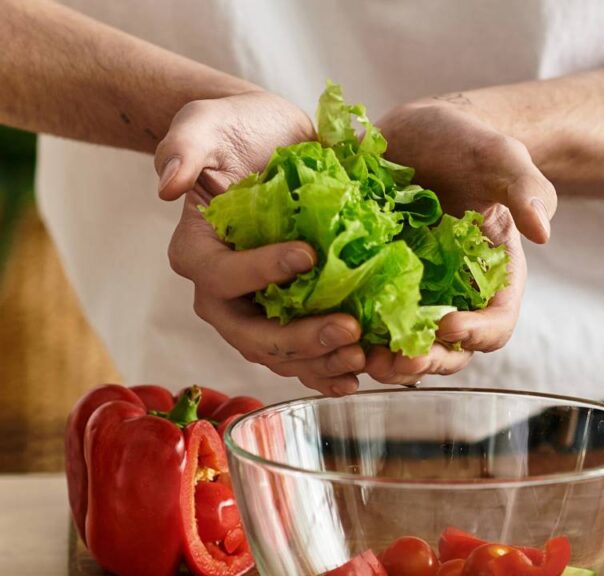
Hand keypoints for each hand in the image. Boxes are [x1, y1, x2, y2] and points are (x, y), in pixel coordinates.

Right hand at [155, 92, 366, 395]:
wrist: (271, 143)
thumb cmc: (235, 130)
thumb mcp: (206, 122)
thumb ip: (182, 146)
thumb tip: (166, 185)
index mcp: (197, 252)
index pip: (220, 275)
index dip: (259, 271)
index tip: (307, 254)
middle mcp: (222, 293)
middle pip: (251, 333)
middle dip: (299, 339)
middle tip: (347, 329)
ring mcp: (257, 310)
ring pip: (279, 353)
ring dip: (320, 363)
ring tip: (362, 358)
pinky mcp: (290, 314)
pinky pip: (304, 355)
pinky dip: (330, 368)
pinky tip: (360, 373)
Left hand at [363, 96, 557, 384]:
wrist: (418, 133)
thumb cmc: (468, 144)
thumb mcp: (500, 157)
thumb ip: (526, 189)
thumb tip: (543, 231)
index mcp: (493, 275)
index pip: (496, 323)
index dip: (476, 334)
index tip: (448, 325)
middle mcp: (455, 294)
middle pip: (450, 350)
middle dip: (425, 362)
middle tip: (397, 361)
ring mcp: (413, 294)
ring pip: (405, 346)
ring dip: (386, 361)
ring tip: (359, 357)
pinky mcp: (374, 285)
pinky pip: (365, 322)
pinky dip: (350, 334)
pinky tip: (328, 329)